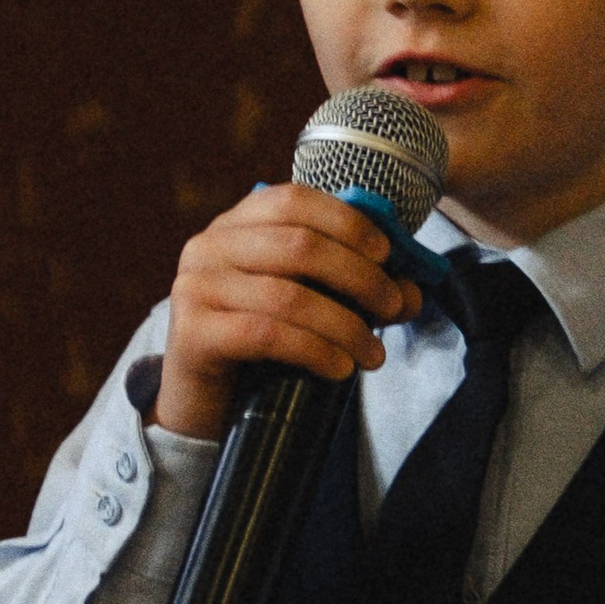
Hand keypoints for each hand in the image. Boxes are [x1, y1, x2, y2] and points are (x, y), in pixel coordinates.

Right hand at [153, 184, 420, 440]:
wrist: (203, 402)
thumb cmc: (261, 345)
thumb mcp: (310, 306)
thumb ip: (355, 290)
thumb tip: (411, 292)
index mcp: (236, 224)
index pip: (295, 201)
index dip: (348, 223)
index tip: (387, 254)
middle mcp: (209, 245)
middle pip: (300, 245)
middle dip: (360, 277)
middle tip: (393, 307)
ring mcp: (195, 287)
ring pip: (289, 295)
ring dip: (346, 326)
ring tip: (373, 355)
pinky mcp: (193, 333)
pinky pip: (268, 335)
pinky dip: (315, 351)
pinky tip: (339, 368)